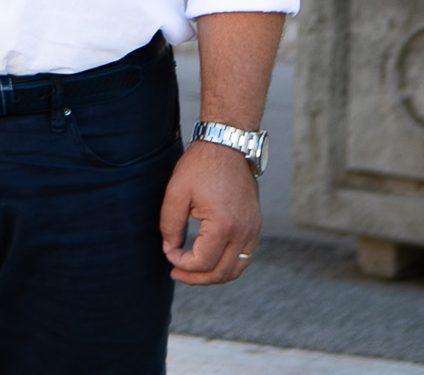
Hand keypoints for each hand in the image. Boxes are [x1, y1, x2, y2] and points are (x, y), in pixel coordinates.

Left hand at [160, 140, 260, 283]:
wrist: (228, 146)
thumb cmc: (200, 166)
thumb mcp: (176, 192)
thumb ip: (170, 224)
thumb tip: (170, 248)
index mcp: (224, 226)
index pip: (203, 262)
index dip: (181, 263)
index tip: (168, 252)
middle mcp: (244, 233)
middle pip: (222, 272)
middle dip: (196, 278)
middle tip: (176, 273)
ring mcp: (253, 231)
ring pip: (236, 269)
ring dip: (214, 275)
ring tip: (192, 271)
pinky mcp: (255, 226)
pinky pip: (245, 257)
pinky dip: (227, 264)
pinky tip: (209, 259)